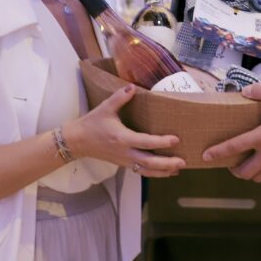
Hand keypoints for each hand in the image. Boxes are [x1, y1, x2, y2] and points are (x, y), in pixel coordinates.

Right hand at [65, 84, 185, 177]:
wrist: (78, 141)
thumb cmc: (92, 123)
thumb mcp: (105, 108)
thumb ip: (120, 97)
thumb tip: (132, 87)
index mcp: (122, 138)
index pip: (144, 142)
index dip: (160, 142)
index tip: (175, 139)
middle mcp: (125, 152)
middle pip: (148, 162)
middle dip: (166, 163)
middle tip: (183, 162)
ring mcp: (124, 160)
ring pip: (146, 170)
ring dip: (163, 171)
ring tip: (178, 169)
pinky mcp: (123, 164)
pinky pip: (141, 171)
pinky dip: (154, 173)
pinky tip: (166, 172)